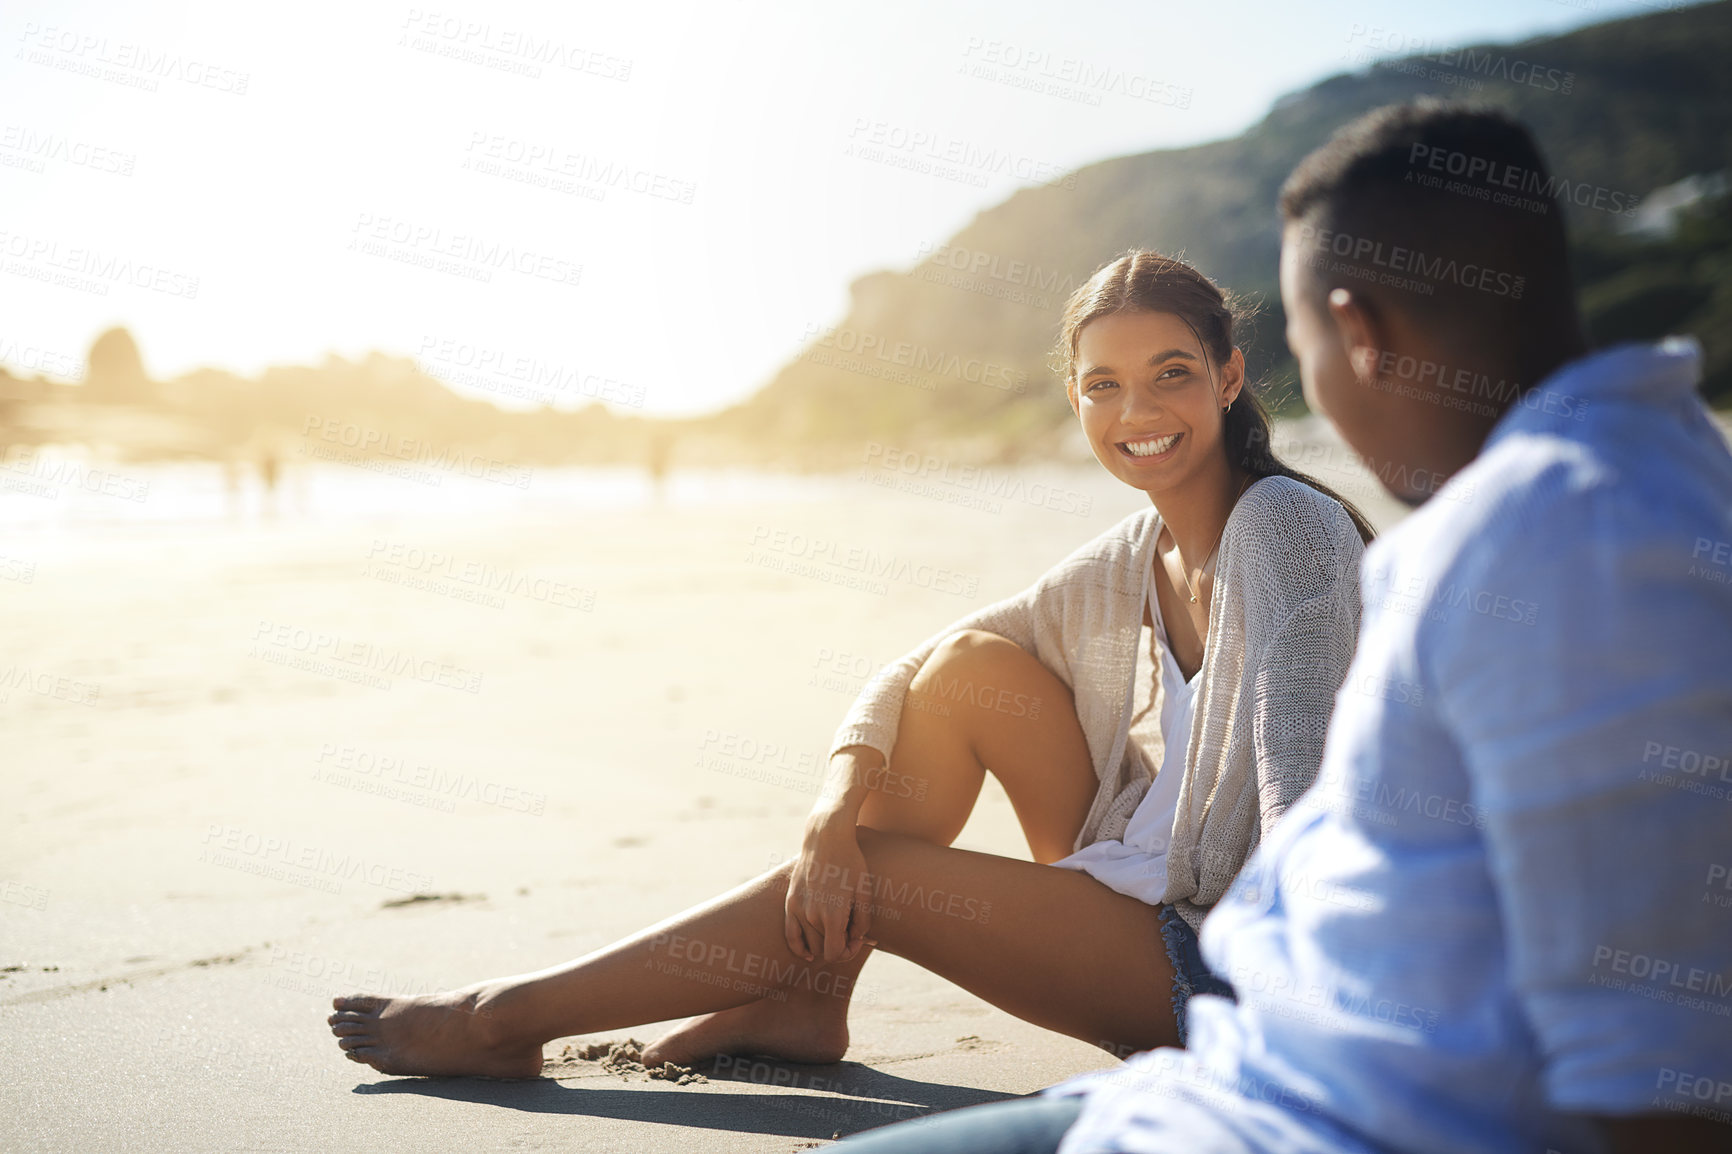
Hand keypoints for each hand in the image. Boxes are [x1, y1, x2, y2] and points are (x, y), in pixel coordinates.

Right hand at [784, 805, 875, 964]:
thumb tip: (856, 939)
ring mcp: (798, 908)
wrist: (826, 837)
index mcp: (832, 915)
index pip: (834, 954)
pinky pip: (790, 934)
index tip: (857, 939)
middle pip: (823, 949)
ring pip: (809, 944)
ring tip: (836, 930)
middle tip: (851, 932)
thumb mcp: (864, 891)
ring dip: (823, 943)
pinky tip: (809, 953)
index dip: (848, 952)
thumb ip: (862, 921)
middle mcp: (811, 915)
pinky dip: (799, 947)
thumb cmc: (850, 862)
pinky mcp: (790, 901)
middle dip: (839, 946)